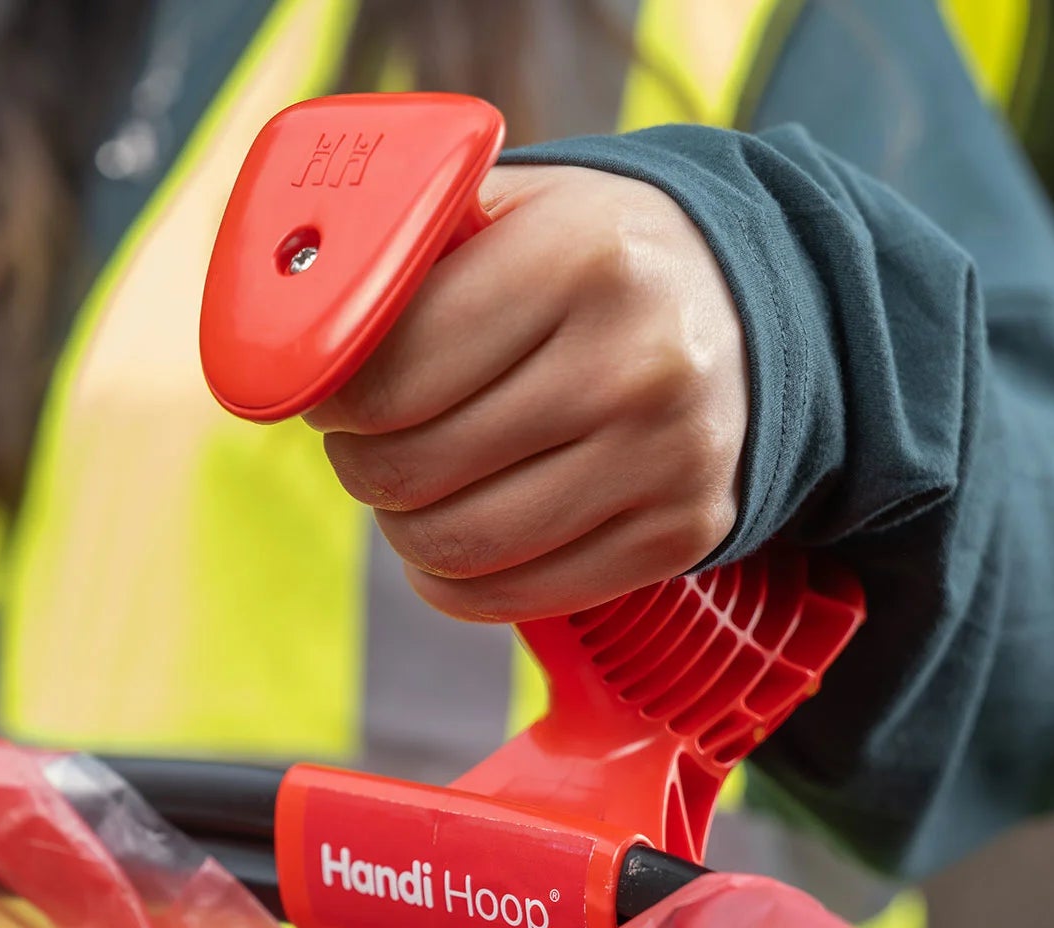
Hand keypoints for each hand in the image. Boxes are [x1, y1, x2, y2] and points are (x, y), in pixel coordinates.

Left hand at [306, 165, 748, 622]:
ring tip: (406, 482)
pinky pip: (512, 598)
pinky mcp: (679, 534)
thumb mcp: (519, 203)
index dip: (329, 393)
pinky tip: (447, 538)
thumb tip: (296, 314)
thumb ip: (413, 241)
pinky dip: (451, 580)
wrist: (758, 307)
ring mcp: (665, 458)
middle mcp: (635, 361)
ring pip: (454, 544)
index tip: (327, 388)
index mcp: (580, 257)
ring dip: (400, 524)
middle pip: (412, 466)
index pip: (389, 371)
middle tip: (362, 435)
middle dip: (358, 459)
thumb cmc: (600, 254)